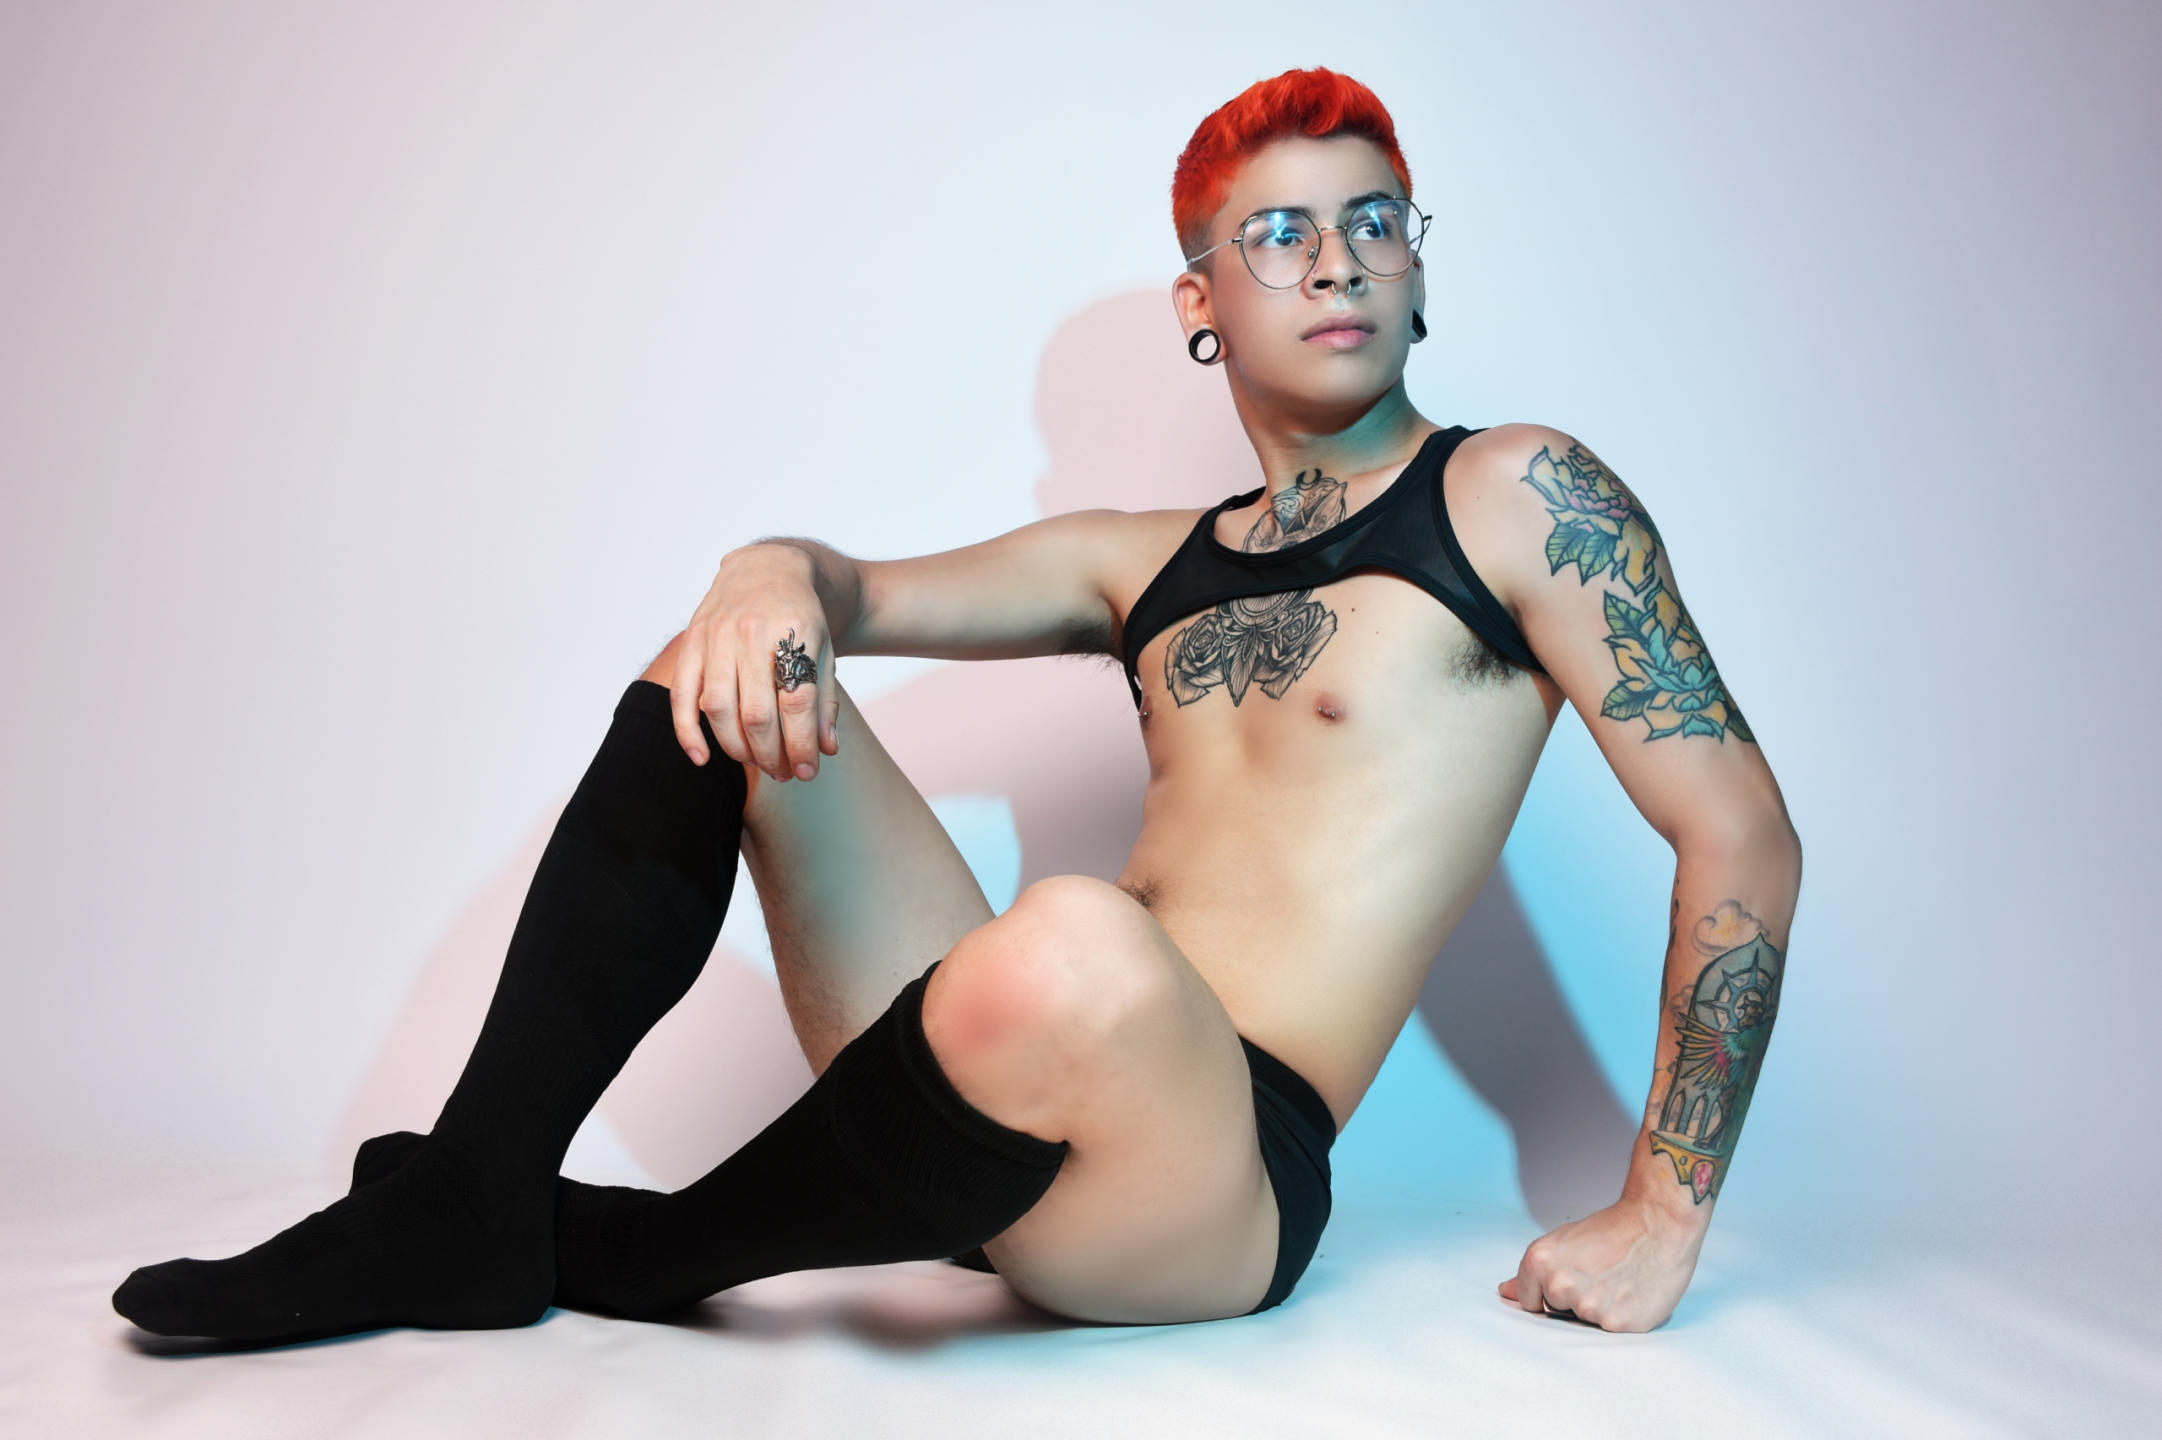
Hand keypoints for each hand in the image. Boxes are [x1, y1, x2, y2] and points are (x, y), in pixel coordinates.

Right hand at [670, 544, 840, 781]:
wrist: (768, 569)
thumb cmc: (800, 618)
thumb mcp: (823, 652)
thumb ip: (824, 701)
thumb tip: (825, 751)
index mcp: (794, 631)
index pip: (797, 701)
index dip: (803, 744)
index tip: (808, 772)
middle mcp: (752, 632)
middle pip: (757, 712)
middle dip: (771, 754)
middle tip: (782, 773)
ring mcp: (717, 635)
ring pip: (720, 709)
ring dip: (736, 748)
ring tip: (756, 763)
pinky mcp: (693, 640)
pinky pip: (682, 694)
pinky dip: (687, 731)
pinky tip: (702, 758)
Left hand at [1497, 1196, 1706, 1332]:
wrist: (1660, 1223)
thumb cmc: (1614, 1230)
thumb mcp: (1564, 1243)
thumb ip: (1533, 1274)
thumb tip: (1504, 1293)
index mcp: (1539, 1262)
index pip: (1528, 1300)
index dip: (1550, 1290)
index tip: (1572, 1274)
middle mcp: (1559, 1285)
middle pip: (1556, 1311)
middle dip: (1574, 1298)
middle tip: (1600, 1273)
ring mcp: (1588, 1307)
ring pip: (1584, 1321)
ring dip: (1598, 1308)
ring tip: (1617, 1280)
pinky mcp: (1617, 1323)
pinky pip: (1610, 1329)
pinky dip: (1621, 1316)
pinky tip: (1631, 1292)